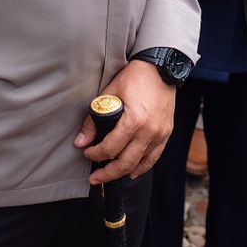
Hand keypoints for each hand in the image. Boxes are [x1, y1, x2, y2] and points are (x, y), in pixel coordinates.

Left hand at [74, 60, 175, 183]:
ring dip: (123, 173)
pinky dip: (142, 167)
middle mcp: (149, 131)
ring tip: (109, 176)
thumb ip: (94, 119)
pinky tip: (132, 172)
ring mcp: (160, 134)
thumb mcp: (109, 93)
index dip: (95, 154)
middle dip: (107, 173)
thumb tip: (80, 141)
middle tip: (94, 178)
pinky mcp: (166, 133)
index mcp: (134, 121)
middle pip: (125, 163)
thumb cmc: (135, 77)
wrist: (162, 68)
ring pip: (140, 164)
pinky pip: (154, 157)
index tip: (86, 152)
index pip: (110, 148)